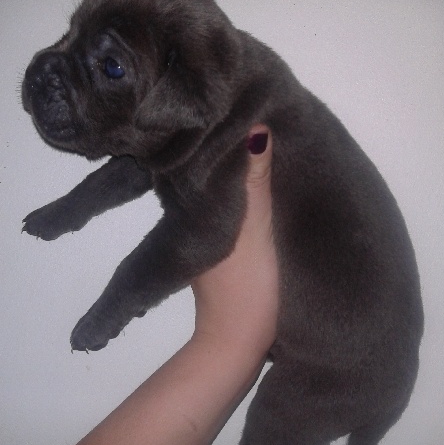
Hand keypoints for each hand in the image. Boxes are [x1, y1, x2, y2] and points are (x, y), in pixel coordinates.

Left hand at [191, 126, 277, 356]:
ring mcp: (198, 231)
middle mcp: (187, 213)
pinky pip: (220, 204)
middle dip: (219, 143)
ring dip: (227, 166)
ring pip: (211, 186)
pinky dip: (233, 189)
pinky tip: (252, 179)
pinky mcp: (213, 245)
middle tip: (245, 113)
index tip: (228, 103)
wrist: (238, 341)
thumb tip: (256, 127)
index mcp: (190, 205)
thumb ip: (255, 181)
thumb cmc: (246, 284)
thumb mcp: (254, 228)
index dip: (207, 129)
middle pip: (200, 168)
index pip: (192, 155)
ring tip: (252, 137)